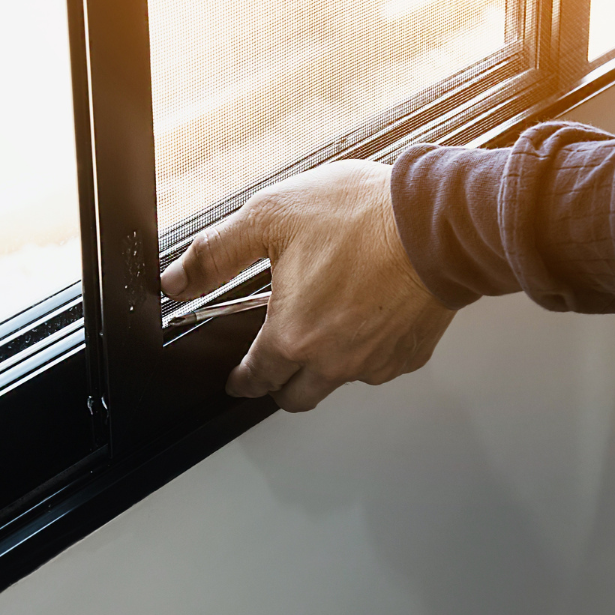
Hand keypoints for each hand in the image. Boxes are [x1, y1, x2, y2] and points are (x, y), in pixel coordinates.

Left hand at [160, 160, 455, 412]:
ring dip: (326, 365)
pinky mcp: (411, 353)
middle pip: (297, 397)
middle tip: (275, 367)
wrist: (438, 223)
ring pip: (341, 380)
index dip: (242, 381)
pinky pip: (380, 363)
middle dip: (280, 385)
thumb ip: (216, 253)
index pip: (256, 378)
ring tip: (326, 325)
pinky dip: (368, 348)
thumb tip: (176, 280)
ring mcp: (376, 362)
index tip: (238, 381)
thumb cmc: (363, 217)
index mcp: (293, 336)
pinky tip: (368, 314)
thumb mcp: (269, 218)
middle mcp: (334, 361)